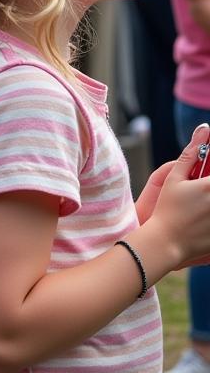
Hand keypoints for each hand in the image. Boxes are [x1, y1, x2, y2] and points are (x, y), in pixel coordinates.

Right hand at [144, 124, 209, 266]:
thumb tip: (204, 129)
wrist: (166, 243)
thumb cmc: (167, 208)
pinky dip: (209, 216)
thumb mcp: (173, 178)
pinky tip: (201, 217)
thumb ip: (190, 153)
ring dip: (208, 201)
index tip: (203, 175)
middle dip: (207, 184)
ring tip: (198, 203)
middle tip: (199, 187)